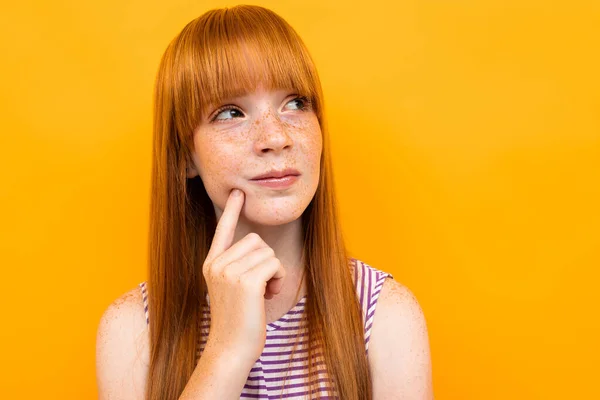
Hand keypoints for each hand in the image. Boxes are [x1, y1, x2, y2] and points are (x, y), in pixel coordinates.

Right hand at [202, 189, 286, 365]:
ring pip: (267, 252)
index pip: (222, 230)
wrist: (230, 349)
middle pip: (256, 239)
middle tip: (263, 285)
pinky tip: (270, 295)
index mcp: (212, 264)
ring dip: (275, 271)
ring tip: (265, 293)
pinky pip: (274, 264)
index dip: (231, 210)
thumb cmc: (237, 322)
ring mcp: (229, 272)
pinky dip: (279, 278)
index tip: (237, 192)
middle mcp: (217, 264)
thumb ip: (239, 267)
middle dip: (267, 260)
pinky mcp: (245, 281)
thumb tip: (260, 248)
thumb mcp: (232, 289)